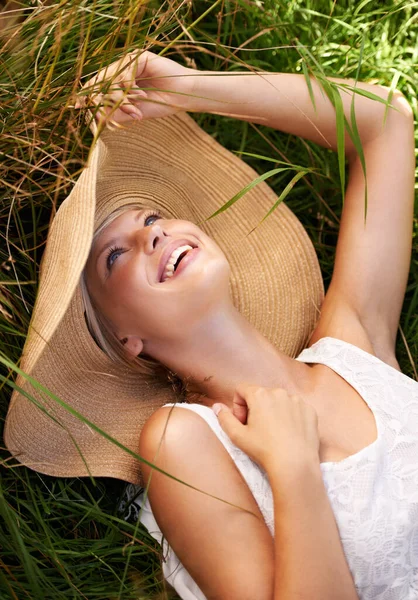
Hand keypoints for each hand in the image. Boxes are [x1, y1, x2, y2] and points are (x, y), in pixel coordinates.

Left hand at [75, 50, 195, 125]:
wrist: (183, 98)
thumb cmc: (161, 105)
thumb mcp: (132, 113)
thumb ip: (112, 112)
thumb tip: (91, 115)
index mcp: (120, 81)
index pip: (98, 85)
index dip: (87, 95)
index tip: (76, 106)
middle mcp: (122, 69)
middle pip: (101, 81)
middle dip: (106, 101)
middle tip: (115, 115)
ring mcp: (130, 61)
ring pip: (111, 79)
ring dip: (119, 98)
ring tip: (133, 110)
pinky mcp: (139, 56)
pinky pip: (123, 73)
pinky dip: (128, 88)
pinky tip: (139, 96)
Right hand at [213, 384, 319, 475]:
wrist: (295, 464)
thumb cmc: (264, 450)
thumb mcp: (237, 436)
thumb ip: (224, 418)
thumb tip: (217, 406)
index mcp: (260, 395)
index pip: (241, 389)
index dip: (238, 406)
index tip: (243, 422)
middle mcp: (279, 392)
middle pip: (261, 395)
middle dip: (255, 409)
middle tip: (257, 430)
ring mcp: (296, 400)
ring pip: (278, 401)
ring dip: (273, 412)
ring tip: (274, 434)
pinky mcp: (309, 410)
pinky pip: (295, 408)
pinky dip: (290, 417)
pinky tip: (289, 434)